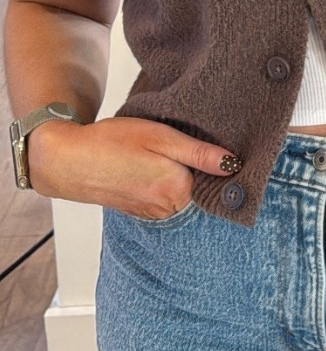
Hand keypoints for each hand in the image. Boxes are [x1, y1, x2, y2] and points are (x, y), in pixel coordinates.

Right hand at [27, 116, 239, 218]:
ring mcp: (155, 214)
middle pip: (200, 187)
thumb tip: (233, 164)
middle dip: (199, 169)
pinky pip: (166, 199)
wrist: (68, 161)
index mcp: (177, 188)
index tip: (209, 144)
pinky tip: (152, 168)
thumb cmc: (111, 141)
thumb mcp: (159, 136)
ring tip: (162, 155)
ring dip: (181, 177)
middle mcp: (169, 208)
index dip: (215, 160)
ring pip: (183, 193)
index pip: (216, 178)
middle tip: (180, 146)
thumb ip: (198, 153)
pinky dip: (165, 184)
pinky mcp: (143, 213)